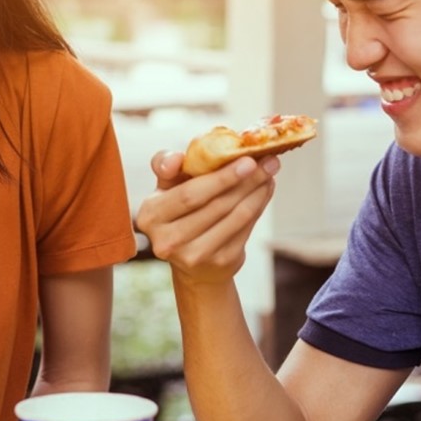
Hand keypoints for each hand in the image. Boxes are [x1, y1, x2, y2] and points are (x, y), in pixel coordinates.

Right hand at [134, 149, 277, 284]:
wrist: (189, 258)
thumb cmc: (178, 211)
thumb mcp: (166, 188)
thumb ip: (166, 166)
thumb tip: (175, 158)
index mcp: (151, 216)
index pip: (189, 195)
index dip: (221, 178)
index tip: (247, 160)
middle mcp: (168, 241)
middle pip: (216, 205)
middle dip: (246, 181)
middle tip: (268, 161)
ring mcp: (194, 255)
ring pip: (236, 217)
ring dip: (257, 192)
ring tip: (269, 173)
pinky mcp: (220, 263)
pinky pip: (246, 229)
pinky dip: (258, 206)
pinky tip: (264, 191)